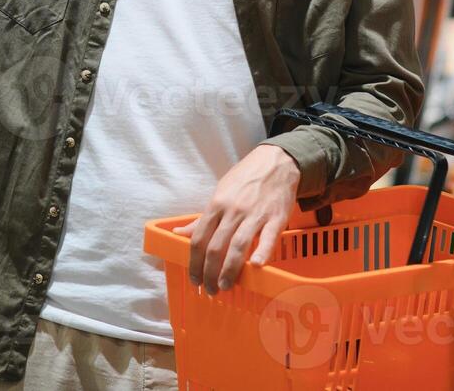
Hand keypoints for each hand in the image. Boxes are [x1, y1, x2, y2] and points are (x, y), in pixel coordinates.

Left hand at [172, 144, 300, 295]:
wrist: (276, 162)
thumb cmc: (245, 179)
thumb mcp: (219, 193)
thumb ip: (201, 218)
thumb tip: (178, 233)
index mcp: (216, 205)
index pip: (199, 238)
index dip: (194, 262)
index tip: (194, 279)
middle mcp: (232, 211)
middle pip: (215, 247)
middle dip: (209, 273)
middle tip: (211, 290)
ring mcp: (254, 214)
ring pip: (237, 246)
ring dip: (229, 270)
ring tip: (225, 286)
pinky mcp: (276, 217)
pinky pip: (268, 237)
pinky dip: (262, 252)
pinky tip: (257, 266)